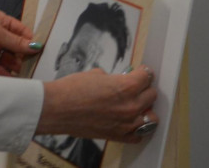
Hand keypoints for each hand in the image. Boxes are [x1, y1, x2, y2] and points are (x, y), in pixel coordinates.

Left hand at [0, 1, 38, 75]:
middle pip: (17, 48)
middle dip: (24, 56)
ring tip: (23, 73)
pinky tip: (13, 80)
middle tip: (32, 65)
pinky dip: (5, 75)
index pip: (22, 33)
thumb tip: (35, 47)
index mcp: (3, 23)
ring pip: (9, 60)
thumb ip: (16, 42)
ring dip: (15, 66)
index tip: (40, 52)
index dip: (30, 42)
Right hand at [38, 65, 159, 143]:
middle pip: (152, 95)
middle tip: (136, 87)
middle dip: (144, 89)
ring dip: (145, 109)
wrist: (56, 108)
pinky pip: (138, 135)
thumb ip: (113, 78)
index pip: (147, 77)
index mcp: (126, 87)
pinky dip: (137, 129)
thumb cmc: (72, 89)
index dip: (143, 72)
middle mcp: (130, 106)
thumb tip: (118, 81)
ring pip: (151, 117)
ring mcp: (126, 124)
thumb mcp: (96, 74)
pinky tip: (130, 122)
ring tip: (136, 105)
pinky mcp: (118, 136)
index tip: (141, 72)